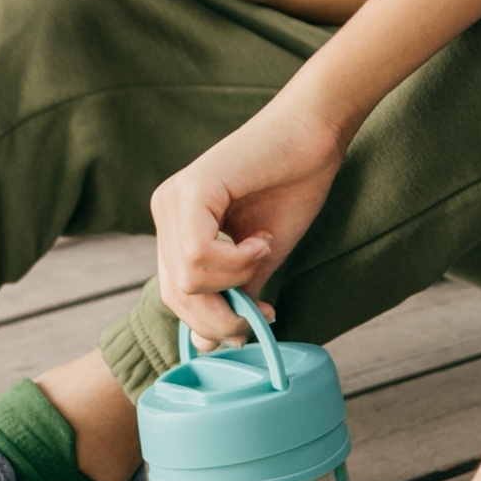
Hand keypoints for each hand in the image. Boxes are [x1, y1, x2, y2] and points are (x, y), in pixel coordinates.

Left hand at [150, 98, 347, 340]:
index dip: (214, 321)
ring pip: (186, 279)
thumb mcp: (258, 258)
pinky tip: (260, 240)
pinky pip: (197, 254)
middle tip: (262, 310)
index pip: (175, 295)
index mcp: (175, 225)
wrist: (315, 133)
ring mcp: (172, 198)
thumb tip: (209, 347)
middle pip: (175, 294)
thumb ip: (233, 296)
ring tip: (262, 249)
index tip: (259, 318)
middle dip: (221, 315)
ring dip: (235, 279)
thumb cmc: (293, 185)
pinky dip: (236, 260)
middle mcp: (164, 209)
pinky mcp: (190, 189)